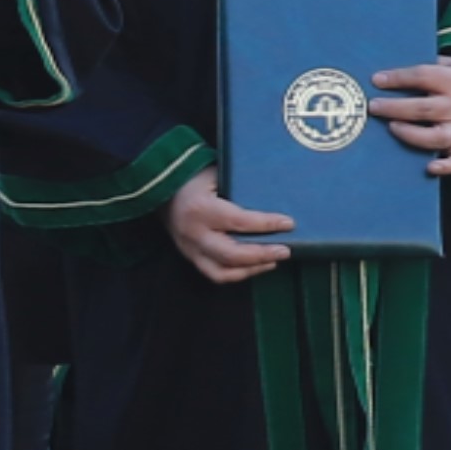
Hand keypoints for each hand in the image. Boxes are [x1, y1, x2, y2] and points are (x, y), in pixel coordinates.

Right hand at [164, 171, 296, 286]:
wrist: (161, 190)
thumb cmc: (193, 179)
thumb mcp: (215, 175)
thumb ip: (238, 188)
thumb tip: (272, 198)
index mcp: (200, 209)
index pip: (239, 221)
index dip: (266, 224)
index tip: (288, 224)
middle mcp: (194, 234)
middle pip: (232, 254)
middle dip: (262, 254)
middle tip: (285, 250)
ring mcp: (190, 250)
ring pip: (224, 271)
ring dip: (252, 269)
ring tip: (273, 260)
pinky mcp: (190, 258)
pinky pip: (215, 274)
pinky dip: (238, 274)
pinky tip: (255, 267)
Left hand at [368, 56, 450, 177]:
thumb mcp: (449, 63)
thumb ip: (426, 65)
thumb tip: (391, 71)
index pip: (422, 76)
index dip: (398, 78)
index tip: (376, 80)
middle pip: (424, 108)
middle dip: (395, 107)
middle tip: (373, 106)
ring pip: (437, 136)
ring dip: (412, 135)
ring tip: (392, 127)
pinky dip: (447, 166)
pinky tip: (430, 167)